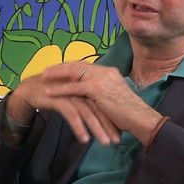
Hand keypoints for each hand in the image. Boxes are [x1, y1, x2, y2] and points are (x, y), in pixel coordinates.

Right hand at [7, 65, 121, 145]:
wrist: (30, 89)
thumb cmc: (53, 94)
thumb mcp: (73, 98)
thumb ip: (86, 104)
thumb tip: (101, 118)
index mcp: (85, 86)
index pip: (102, 104)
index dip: (111, 119)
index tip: (120, 134)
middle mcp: (80, 88)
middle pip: (98, 108)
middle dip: (108, 126)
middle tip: (116, 141)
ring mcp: (69, 93)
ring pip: (87, 112)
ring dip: (97, 128)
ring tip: (104, 142)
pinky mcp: (58, 98)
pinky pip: (71, 115)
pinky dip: (79, 127)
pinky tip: (84, 139)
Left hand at [41, 62, 163, 145]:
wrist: (140, 118)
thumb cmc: (130, 114)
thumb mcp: (115, 98)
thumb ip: (103, 94)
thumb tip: (93, 97)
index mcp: (110, 72)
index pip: (86, 65)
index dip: (71, 67)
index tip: (59, 69)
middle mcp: (105, 72)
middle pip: (77, 65)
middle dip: (60, 67)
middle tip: (46, 70)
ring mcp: (101, 79)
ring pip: (73, 73)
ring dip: (56, 75)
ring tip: (43, 78)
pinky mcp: (96, 89)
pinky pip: (73, 88)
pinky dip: (59, 89)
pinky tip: (48, 92)